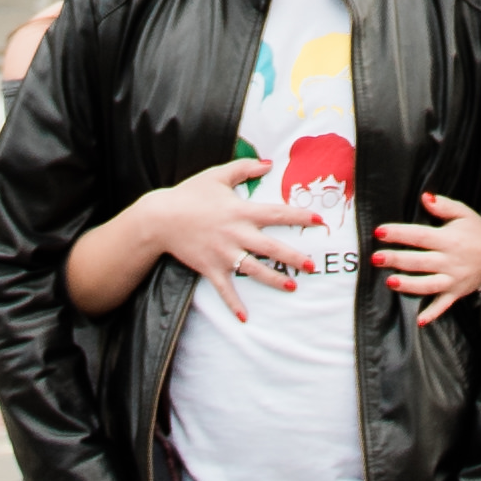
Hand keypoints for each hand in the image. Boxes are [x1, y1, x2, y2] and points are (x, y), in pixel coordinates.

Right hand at [127, 160, 328, 314]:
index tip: (319, 220)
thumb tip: (269, 162)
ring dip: (274, 280)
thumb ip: (244, 167)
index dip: (299, 217)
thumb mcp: (217, 175)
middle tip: (311, 265)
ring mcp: (224, 254)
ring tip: (292, 286)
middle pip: (271, 248)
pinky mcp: (211, 268)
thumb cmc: (189, 194)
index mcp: (240, 211)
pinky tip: (245, 318)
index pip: (276, 214)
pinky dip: (235, 304)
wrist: (160, 218)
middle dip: (293, 257)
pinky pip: (225, 289)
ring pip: (254, 270)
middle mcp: (236, 234)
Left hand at [372, 191, 480, 327]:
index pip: (419, 236)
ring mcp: (454, 278)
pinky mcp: (458, 292)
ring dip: (408, 285)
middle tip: (375, 258)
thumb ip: (444, 205)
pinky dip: (432, 314)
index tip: (379, 232)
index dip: (398, 233)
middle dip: (396, 259)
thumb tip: (424, 197)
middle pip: (419, 261)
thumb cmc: (478, 230)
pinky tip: (419, 321)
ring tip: (390, 282)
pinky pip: (444, 305)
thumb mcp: (464, 212)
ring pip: (428, 284)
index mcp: (449, 239)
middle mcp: (450, 260)